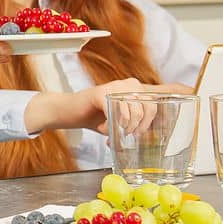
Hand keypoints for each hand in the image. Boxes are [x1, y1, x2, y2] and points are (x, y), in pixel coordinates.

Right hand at [28, 78, 148, 133]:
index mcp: (134, 88)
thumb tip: (151, 139)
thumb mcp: (120, 119)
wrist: (69, 111)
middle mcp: (127, 84)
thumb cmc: (95, 116)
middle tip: (129, 136)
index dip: (150, 123)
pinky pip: (115, 113)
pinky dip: (113, 125)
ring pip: (133, 111)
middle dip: (139, 127)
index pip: (153, 105)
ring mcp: (114, 86)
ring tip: (117, 133)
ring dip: (126, 128)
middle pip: (146, 108)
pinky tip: (107, 128)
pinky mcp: (100, 93)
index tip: (143, 135)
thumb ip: (134, 123)